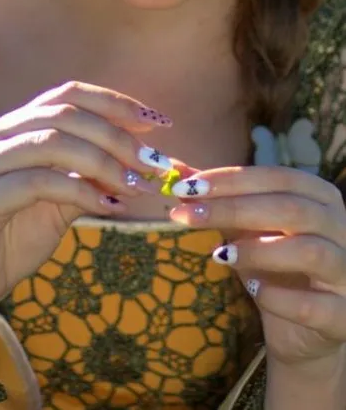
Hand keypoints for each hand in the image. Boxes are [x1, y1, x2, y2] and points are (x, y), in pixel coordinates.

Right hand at [0, 80, 171, 325]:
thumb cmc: (12, 237)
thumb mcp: (62, 203)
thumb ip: (93, 178)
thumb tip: (145, 162)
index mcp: (16, 126)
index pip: (68, 95)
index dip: (114, 103)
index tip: (155, 122)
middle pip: (65, 114)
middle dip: (116, 136)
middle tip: (153, 162)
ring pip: (53, 142)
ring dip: (103, 163)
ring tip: (135, 185)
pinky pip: (38, 182)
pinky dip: (80, 191)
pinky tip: (109, 209)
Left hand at [168, 165, 345, 365]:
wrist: (305, 332)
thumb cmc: (276, 269)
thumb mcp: (247, 230)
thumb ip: (220, 201)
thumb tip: (177, 173)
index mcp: (321, 198)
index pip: (278, 177)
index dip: (232, 179)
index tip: (188, 185)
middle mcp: (342, 228)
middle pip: (291, 209)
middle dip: (234, 209)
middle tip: (187, 215)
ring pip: (311, 250)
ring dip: (259, 250)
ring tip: (219, 255)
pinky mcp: (344, 316)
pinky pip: (316, 306)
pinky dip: (280, 298)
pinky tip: (253, 291)